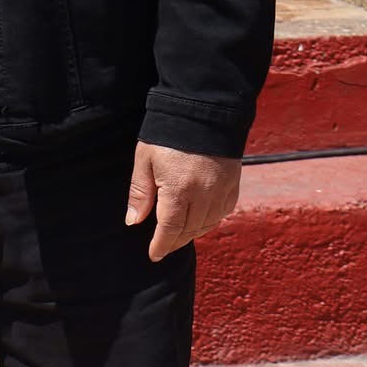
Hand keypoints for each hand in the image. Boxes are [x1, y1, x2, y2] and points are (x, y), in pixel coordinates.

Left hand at [125, 142, 240, 261]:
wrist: (203, 112)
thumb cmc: (167, 135)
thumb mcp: (145, 160)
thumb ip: (140, 192)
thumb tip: (134, 221)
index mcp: (179, 190)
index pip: (170, 229)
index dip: (161, 245)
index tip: (153, 255)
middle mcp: (204, 194)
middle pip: (189, 230)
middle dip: (174, 242)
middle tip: (162, 247)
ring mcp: (222, 190)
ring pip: (207, 224)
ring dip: (192, 233)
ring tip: (178, 236)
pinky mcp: (233, 183)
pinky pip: (223, 212)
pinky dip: (210, 220)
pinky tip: (200, 220)